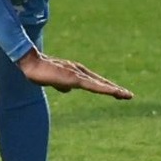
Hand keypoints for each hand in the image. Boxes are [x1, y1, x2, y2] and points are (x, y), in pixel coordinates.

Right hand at [17, 50, 132, 99]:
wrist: (31, 64)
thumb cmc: (39, 71)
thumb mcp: (54, 80)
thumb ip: (62, 85)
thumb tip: (68, 90)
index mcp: (76, 73)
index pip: (95, 81)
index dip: (107, 87)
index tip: (119, 93)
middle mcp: (80, 72)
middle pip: (101, 82)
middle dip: (115, 89)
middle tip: (129, 96)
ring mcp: (78, 75)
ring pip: (100, 84)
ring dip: (114, 90)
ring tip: (126, 95)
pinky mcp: (75, 78)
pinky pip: (93, 86)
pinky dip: (105, 89)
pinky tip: (113, 92)